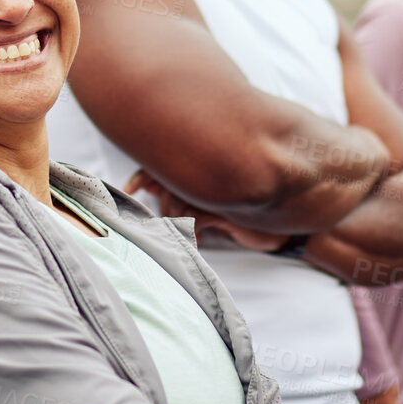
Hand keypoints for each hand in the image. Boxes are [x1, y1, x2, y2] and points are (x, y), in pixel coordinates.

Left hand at [126, 172, 286, 251]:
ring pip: (177, 202)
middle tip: (170, 225)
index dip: (143, 174)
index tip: (129, 188)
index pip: (165, 164)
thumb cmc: (236, 214)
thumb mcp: (203, 204)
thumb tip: (147, 184)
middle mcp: (208, 172)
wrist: (273, 228)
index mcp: (201, 167)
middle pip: (167, 185)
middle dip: (164, 209)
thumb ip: (176, 190)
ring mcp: (217, 188)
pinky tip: (198, 239)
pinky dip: (191, 232)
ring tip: (188, 233)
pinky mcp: (226, 208)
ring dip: (176, 222)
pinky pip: (194, 217)